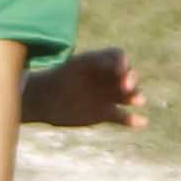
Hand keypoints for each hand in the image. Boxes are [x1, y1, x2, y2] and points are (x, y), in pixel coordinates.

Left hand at [20, 48, 146, 129]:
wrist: (38, 101)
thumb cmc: (55, 79)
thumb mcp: (73, 67)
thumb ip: (93, 63)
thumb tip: (114, 65)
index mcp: (97, 63)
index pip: (118, 57)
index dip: (123, 62)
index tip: (120, 70)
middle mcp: (104, 78)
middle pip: (127, 75)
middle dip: (132, 79)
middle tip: (127, 86)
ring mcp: (106, 96)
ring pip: (127, 96)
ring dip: (135, 97)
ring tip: (138, 101)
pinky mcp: (104, 113)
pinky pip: (122, 116)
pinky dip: (132, 120)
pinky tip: (142, 122)